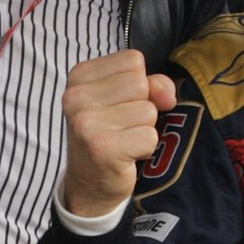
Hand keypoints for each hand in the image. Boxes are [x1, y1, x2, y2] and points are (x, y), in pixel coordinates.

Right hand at [60, 51, 176, 219]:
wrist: (88, 184)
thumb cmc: (108, 134)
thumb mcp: (124, 99)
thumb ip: (150, 83)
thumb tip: (167, 95)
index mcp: (78, 76)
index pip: (133, 60)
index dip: (137, 84)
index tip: (118, 105)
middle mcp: (77, 96)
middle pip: (141, 84)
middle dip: (141, 106)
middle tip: (121, 126)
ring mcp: (87, 122)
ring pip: (148, 111)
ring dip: (144, 129)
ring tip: (123, 140)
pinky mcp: (102, 148)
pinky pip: (149, 136)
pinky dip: (145, 148)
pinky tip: (125, 155)